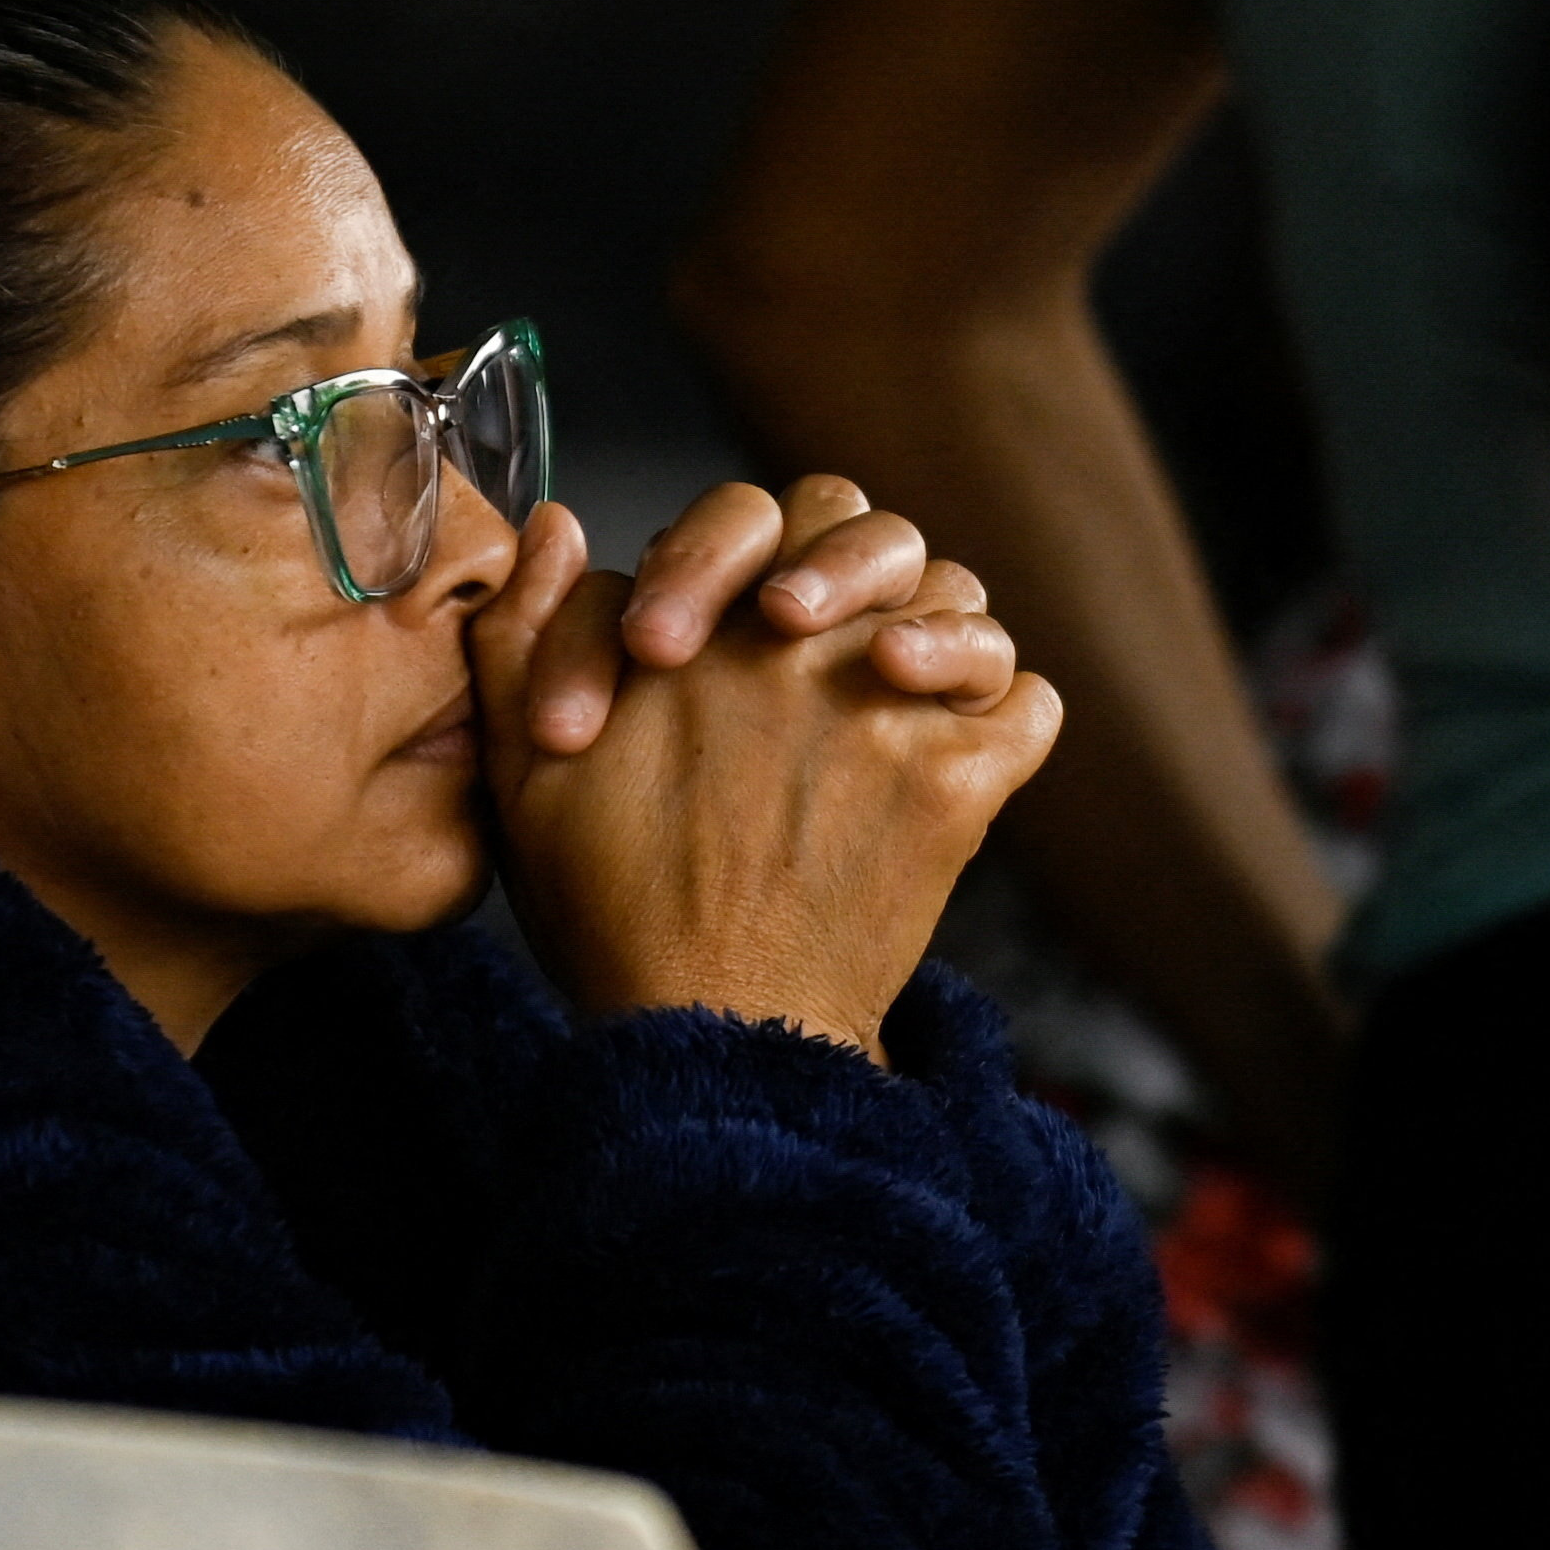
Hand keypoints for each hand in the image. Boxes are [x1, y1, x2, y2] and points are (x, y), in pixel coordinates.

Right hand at [472, 479, 1060, 1057]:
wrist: (716, 1034)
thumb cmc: (616, 914)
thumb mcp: (522, 775)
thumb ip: (527, 634)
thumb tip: (558, 523)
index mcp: (707, 636)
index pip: (750, 514)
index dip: (721, 550)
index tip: (682, 636)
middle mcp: (810, 656)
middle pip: (871, 532)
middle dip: (843, 562)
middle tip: (797, 626)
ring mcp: (896, 715)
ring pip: (959, 602)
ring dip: (935, 626)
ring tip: (892, 676)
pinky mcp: (961, 786)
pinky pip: (1027, 704)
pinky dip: (1005, 710)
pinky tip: (961, 733)